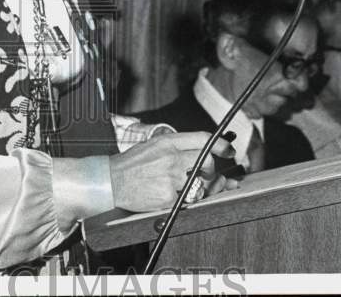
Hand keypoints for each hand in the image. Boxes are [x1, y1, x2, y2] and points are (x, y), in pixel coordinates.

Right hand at [108, 131, 234, 212]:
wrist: (111, 181)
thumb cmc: (133, 164)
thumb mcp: (154, 146)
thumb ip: (179, 147)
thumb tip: (208, 153)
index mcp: (167, 142)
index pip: (203, 139)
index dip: (221, 145)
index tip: (229, 150)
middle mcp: (171, 158)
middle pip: (206, 162)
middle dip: (211, 171)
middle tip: (207, 176)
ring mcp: (170, 178)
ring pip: (201, 185)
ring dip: (202, 189)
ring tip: (189, 188)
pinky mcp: (168, 197)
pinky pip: (188, 200)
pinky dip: (185, 201)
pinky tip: (174, 197)